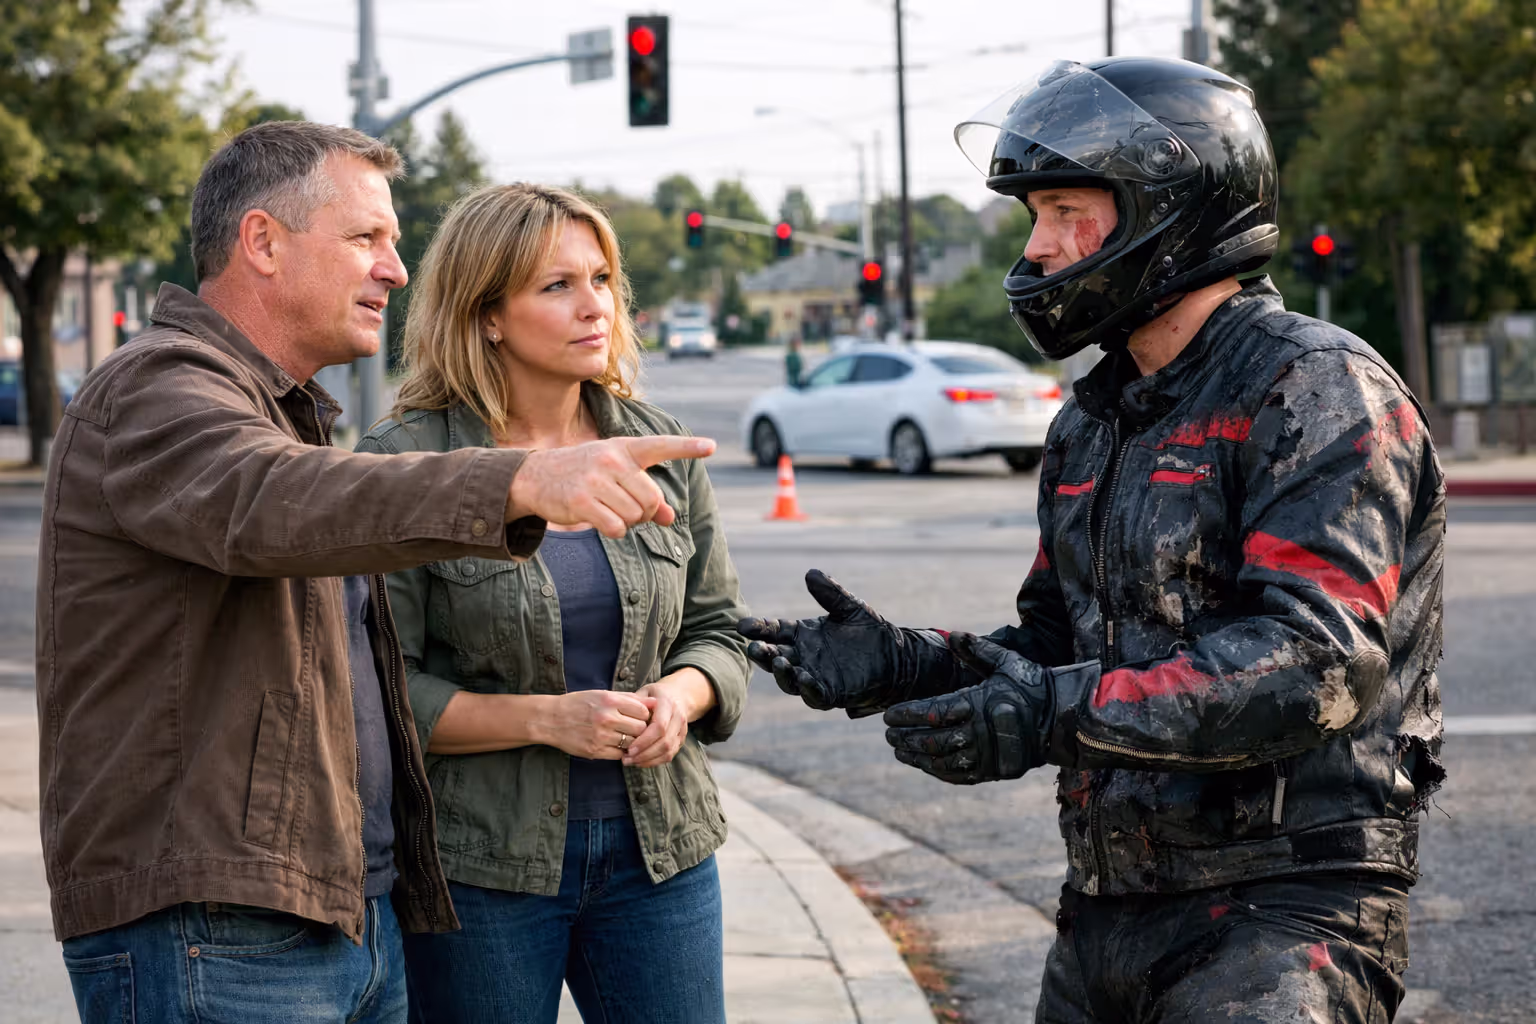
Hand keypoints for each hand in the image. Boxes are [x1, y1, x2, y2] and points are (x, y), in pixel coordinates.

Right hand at [509, 436, 715, 537]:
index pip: (661, 446)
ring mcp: (596, 480)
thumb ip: (645, 493)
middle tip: (629, 509)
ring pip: (635, 516)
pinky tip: (600, 520)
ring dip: (628, 522)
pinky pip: (616, 527)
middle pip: (652, 499)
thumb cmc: (584, 474)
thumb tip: (669, 517)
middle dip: (646, 512)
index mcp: (625, 449)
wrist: (536, 476)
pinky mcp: (582, 501)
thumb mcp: (615, 475)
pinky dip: (614, 530)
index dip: (688, 448)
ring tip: (610, 511)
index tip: (712, 447)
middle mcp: (612, 461)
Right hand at [540, 690, 654, 760]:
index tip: (640, 717)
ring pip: (632, 743)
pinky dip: (622, 751)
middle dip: (641, 730)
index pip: (643, 711)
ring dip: (632, 742)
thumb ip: (630, 699)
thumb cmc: (578, 704)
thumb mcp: (602, 695)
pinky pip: (619, 754)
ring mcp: (601, 736)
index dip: (645, 715)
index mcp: (609, 701)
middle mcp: (606, 718)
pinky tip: (616, 745)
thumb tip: (655, 703)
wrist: (551, 719)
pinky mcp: (595, 751)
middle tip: (636, 729)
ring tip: (626, 737)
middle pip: (640, 728)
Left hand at [623, 670, 713, 767]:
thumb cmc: (655, 695)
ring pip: (668, 751)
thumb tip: (622, 717)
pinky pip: (669, 755)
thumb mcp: (644, 692)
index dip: (645, 740)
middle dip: (645, 753)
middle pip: (664, 742)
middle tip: (626, 759)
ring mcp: (681, 730)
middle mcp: (678, 718)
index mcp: (668, 704)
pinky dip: (654, 761)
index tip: (629, 749)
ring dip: (648, 760)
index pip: (659, 726)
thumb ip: (634, 703)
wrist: (678, 696)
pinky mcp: (680, 740)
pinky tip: (640, 762)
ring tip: (630, 762)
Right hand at [737, 569, 961, 715]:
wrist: (897, 656)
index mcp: (802, 635)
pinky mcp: (832, 693)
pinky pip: (815, 695)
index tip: (742, 626)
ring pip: (789, 680)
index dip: (758, 628)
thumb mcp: (850, 607)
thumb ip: (831, 593)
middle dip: (763, 653)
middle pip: (775, 657)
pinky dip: (807, 688)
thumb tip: (810, 573)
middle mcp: (803, 657)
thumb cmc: (870, 632)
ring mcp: (815, 677)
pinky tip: (804, 677)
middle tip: (754, 647)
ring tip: (779, 660)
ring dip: (781, 672)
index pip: (774, 631)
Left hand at [883, 632, 1051, 784]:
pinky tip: (924, 765)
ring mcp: (987, 755)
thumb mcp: (1006, 662)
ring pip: (942, 760)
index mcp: (978, 704)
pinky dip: (937, 771)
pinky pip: (959, 774)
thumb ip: (977, 651)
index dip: (908, 715)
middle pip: (932, 739)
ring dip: (917, 757)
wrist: (1062, 719)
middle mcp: (980, 732)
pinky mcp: (994, 771)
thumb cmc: (1032, 686)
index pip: (933, 711)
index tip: (889, 717)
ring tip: (899, 751)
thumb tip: (953, 635)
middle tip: (889, 736)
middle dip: (906, 738)